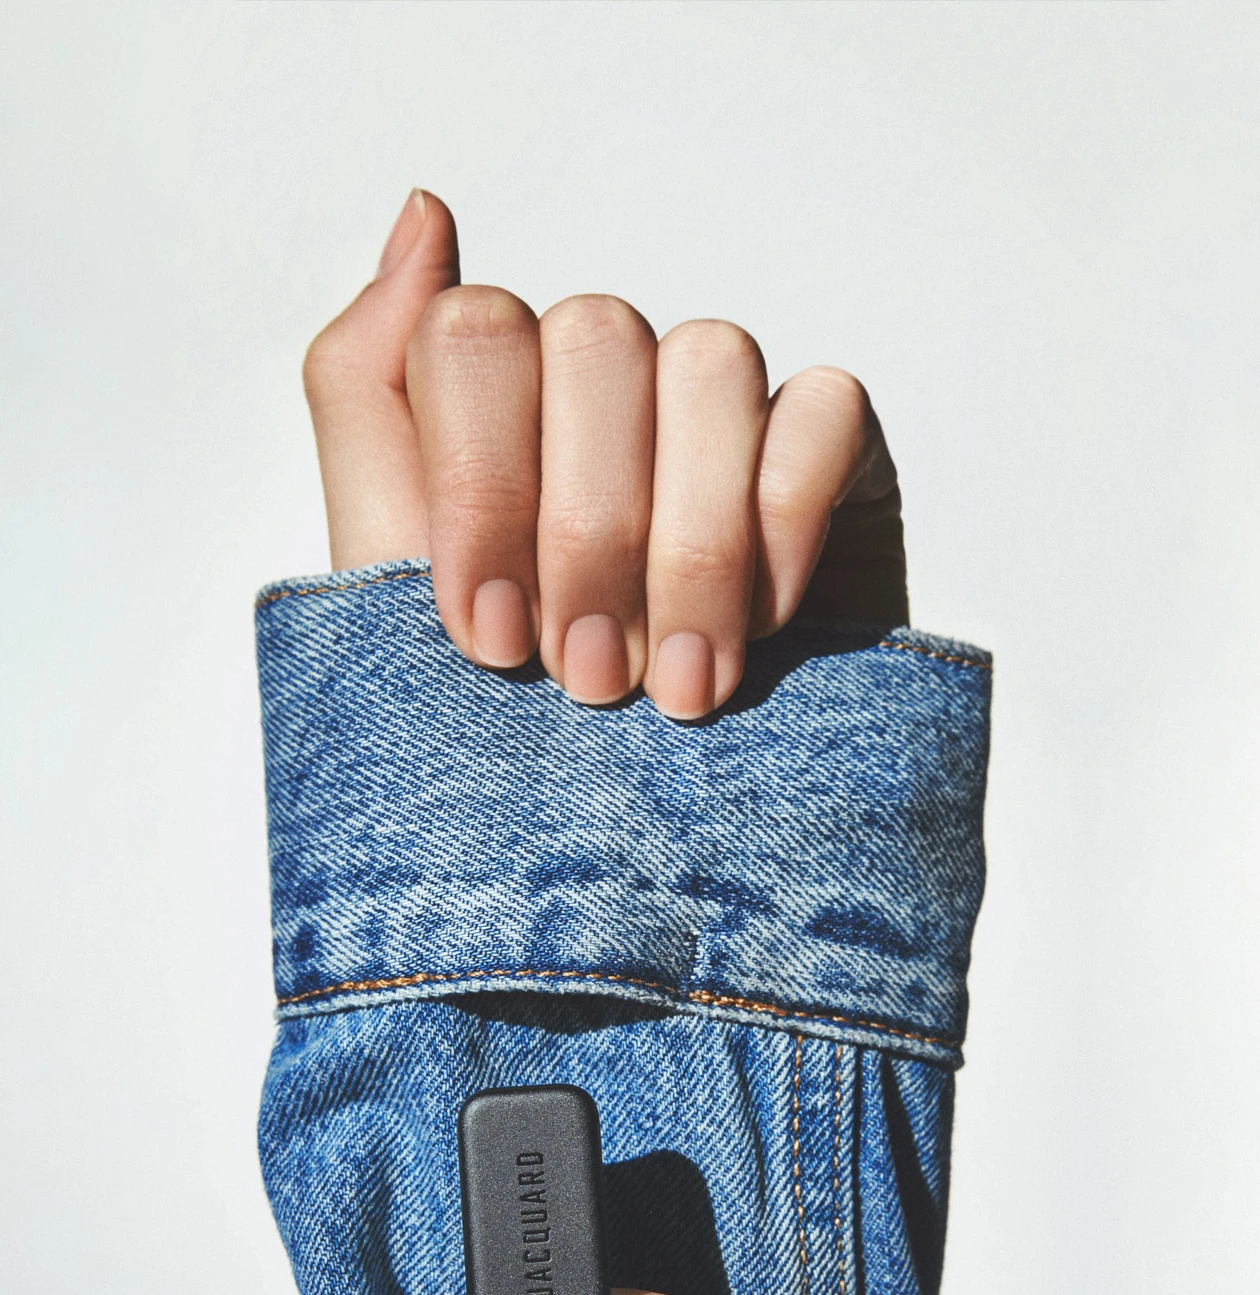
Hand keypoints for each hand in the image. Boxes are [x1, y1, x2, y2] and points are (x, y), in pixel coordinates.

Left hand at [301, 190, 906, 718]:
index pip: (472, 333)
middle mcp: (605, 395)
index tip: (490, 638)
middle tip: (586, 682)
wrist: (638, 879)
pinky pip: (824, 411)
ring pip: (710, 361)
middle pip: (593, 339)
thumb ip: (368, 389)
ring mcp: (721, 419)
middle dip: (587, 532)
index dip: (480, 483)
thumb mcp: (387, 579)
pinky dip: (781, 527)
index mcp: (495, 412)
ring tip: (676, 689)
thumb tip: (424, 212)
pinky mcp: (833, 457)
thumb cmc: (504, 747)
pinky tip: (763, 630)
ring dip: (687, 547)